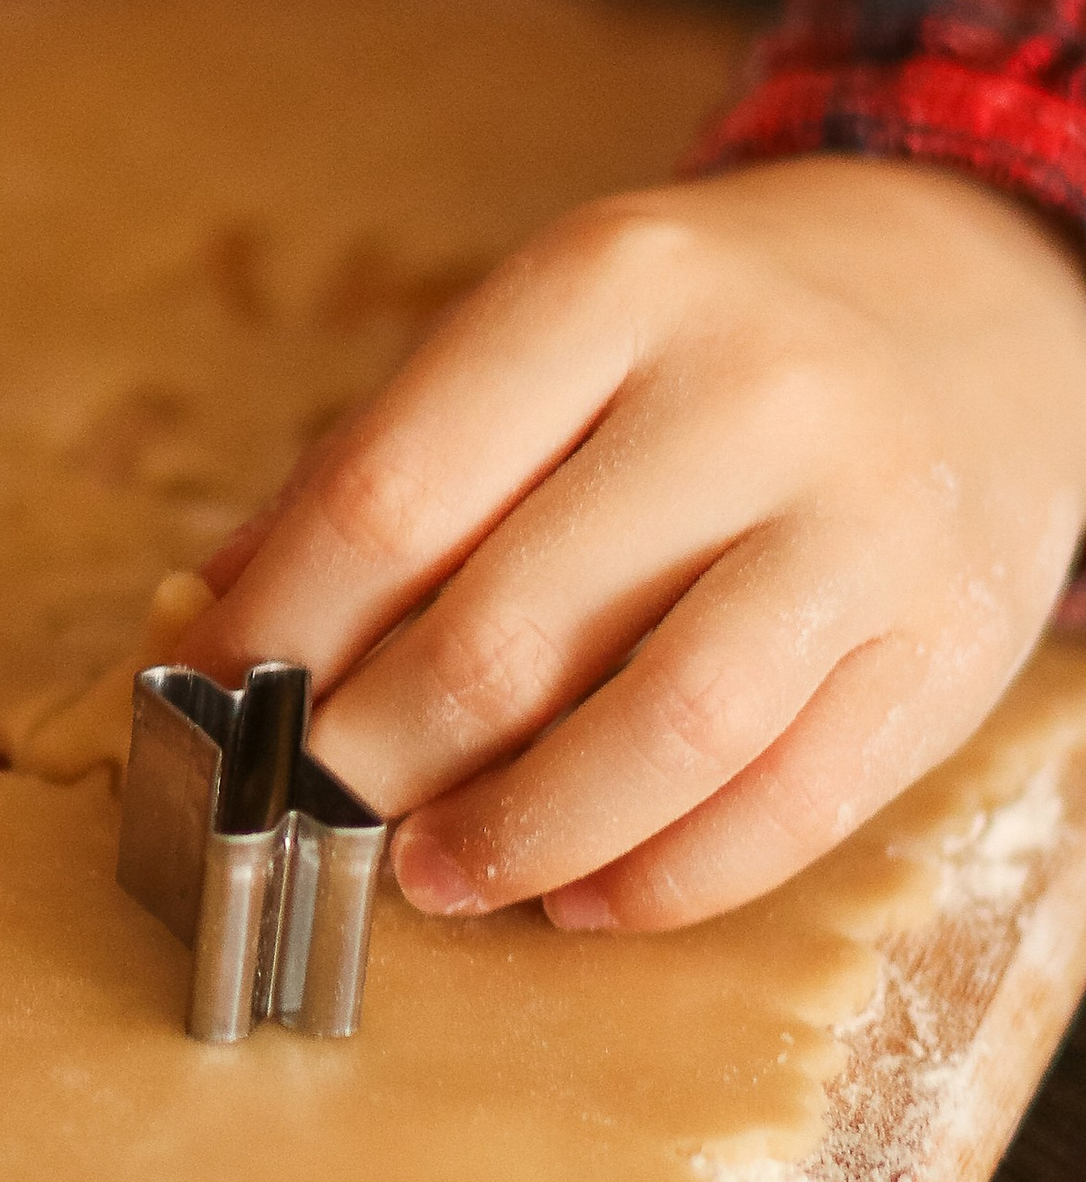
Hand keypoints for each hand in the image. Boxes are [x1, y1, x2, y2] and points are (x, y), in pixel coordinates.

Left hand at [179, 158, 1085, 931]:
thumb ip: (382, 464)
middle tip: (309, 802)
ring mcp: (867, 520)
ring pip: (661, 731)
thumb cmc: (706, 334)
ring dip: (517, 833)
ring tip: (434, 874)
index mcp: (608, 285)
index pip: (392, 491)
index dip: (281, 626)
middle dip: (375, 750)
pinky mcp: (955, 640)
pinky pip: (795, 802)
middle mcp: (749, 391)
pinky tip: (582, 895)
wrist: (975, 292)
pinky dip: (667, 879)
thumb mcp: (543, 330)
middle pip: (508, 627)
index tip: (211, 701)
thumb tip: (206, 614)